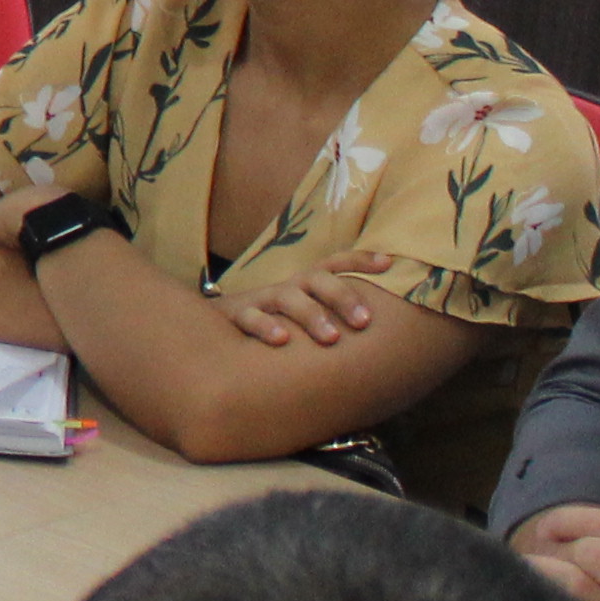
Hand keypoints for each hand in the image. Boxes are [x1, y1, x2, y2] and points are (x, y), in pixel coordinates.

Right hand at [219, 253, 399, 347]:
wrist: (211, 328)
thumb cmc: (270, 323)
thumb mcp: (299, 314)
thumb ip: (330, 316)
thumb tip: (377, 330)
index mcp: (305, 284)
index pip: (334, 264)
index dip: (360, 260)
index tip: (388, 263)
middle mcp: (287, 287)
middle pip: (316, 279)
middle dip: (342, 297)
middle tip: (364, 322)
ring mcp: (261, 299)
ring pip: (287, 298)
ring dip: (311, 315)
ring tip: (331, 338)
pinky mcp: (236, 315)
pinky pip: (250, 318)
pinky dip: (266, 327)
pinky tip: (283, 340)